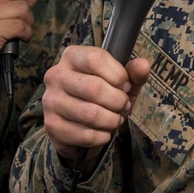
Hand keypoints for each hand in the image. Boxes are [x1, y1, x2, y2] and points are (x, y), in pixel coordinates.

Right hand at [41, 45, 150, 164]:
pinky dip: (102, 136)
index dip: (118, 74)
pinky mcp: (51, 125)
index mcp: (72, 56)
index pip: (95, 58)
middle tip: (124, 106)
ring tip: (116, 119)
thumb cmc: (103, 97)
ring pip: (90, 114)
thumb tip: (143, 65)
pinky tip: (104, 132)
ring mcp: (50, 101)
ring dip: (111, 120)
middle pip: (94, 88)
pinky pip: (84, 134)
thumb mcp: (121, 83)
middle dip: (117, 101)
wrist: (80, 127)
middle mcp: (56, 75)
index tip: (126, 86)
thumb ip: (134, 73)